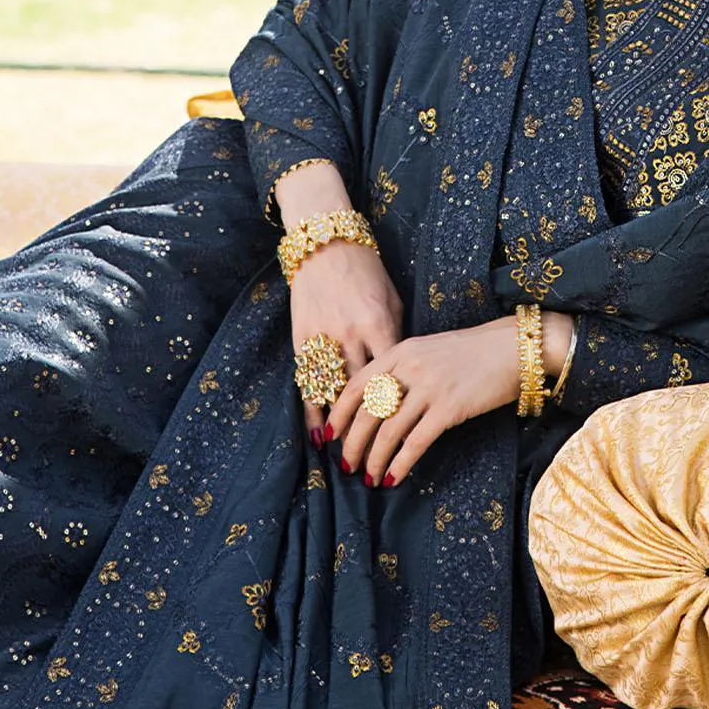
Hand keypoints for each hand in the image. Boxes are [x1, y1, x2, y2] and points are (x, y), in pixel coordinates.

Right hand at [291, 240, 402, 443]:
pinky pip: (308, 384)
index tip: (406, 436)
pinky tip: (319, 437)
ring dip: (342, 429)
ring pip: (334, 394)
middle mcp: (350, 335)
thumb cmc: (367, 273)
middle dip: (370, 430)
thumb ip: (395, 338)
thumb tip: (401, 377)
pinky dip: (314, 413)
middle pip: (364, 393)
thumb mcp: (391, 301)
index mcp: (379, 324)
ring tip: (350, 459)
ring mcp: (323, 338)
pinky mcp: (302, 339)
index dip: (399, 410)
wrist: (325, 245)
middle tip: (376, 463)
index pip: (393, 377)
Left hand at [324, 316, 523, 486]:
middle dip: (352, 443)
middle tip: (346, 465)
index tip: (329, 435)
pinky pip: (416, 442)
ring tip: (369, 477)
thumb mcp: (429, 350)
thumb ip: (403, 369)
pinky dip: (401, 463)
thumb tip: (378, 403)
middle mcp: (410, 368)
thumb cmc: (473, 351)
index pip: (356, 385)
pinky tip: (393, 477)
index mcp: (400, 351)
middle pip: (367, 412)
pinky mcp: (450, 408)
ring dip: (374, 459)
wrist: (515, 347)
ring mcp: (429, 387)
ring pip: (388, 431)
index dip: (338, 413)